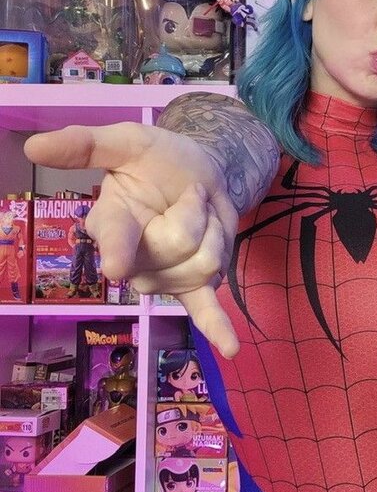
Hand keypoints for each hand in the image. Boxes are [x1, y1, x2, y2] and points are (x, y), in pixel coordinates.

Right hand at [24, 123, 239, 357]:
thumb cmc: (156, 160)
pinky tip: (229, 350)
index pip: (115, 238)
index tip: (116, 265)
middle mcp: (132, 260)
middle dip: (197, 213)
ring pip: (206, 263)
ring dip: (216, 230)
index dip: (118, 250)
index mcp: (111, 223)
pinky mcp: (192, 287)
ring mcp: (163, 278)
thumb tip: (32, 147)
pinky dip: (218, 330)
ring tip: (200, 214)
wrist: (197, 171)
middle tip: (191, 193)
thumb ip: (84, 145)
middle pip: (181, 246)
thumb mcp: (125, 142)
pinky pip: (204, 311)